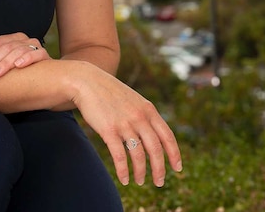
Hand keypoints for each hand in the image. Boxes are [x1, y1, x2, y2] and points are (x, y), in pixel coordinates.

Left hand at [0, 32, 49, 77]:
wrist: (45, 79)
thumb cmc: (21, 71)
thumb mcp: (6, 62)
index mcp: (13, 38)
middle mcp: (24, 40)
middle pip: (5, 47)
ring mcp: (35, 46)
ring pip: (18, 50)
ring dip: (5, 63)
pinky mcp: (45, 55)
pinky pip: (37, 54)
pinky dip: (27, 58)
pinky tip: (18, 65)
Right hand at [70, 64, 182, 187]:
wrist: (88, 82)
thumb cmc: (111, 94)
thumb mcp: (135, 101)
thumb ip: (146, 116)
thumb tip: (156, 138)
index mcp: (149, 110)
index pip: (168, 136)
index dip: (174, 154)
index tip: (177, 169)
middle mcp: (139, 117)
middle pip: (155, 149)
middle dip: (159, 169)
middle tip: (159, 183)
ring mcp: (124, 124)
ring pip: (138, 155)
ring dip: (140, 172)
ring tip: (139, 181)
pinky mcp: (108, 130)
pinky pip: (119, 156)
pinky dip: (123, 171)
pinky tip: (124, 179)